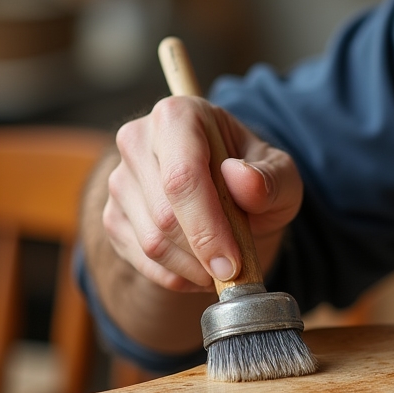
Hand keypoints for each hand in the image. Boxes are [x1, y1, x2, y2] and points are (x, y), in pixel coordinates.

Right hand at [104, 95, 302, 291]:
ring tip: (222, 265)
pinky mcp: (112, 215)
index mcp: (179, 116)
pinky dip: (175, 276)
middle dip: (204, 253)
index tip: (232, 262)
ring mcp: (120, 179)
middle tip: (235, 269)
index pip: (182, 177)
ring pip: (151, 242)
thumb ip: (271, 178)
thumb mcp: (281, 175)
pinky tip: (199, 268)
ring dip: (192, 268)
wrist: (229, 195)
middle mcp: (138, 140)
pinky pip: (140, 260)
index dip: (207, 227)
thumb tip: (240, 178)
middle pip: (165, 215)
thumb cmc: (254, 179)